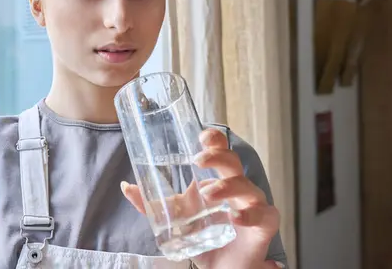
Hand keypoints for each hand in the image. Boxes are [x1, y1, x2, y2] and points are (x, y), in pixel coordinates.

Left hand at [121, 128, 283, 268]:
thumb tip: (126, 187)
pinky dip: (250, 214)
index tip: (201, 136)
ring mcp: (252, 205)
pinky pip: (265, 215)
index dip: (215, 140)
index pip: (221, 151)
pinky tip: (235, 217)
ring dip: (228, 186)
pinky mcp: (264, 225)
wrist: (221, 268)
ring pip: (248, 186)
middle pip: (233, 163)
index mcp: (218, 179)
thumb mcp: (173, 218)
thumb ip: (149, 205)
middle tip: (198, 160)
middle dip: (218, 156)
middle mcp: (237, 188)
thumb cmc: (202, 236)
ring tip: (209, 192)